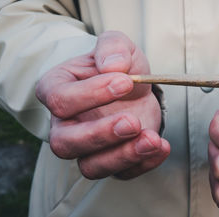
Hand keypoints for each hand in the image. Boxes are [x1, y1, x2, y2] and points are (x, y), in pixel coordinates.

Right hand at [36, 31, 169, 179]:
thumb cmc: (116, 66)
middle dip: (100, 135)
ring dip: (123, 156)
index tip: (125, 82)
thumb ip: (113, 48)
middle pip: (65, 143)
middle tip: (132, 121)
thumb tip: (113, 65)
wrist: (132, 86)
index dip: (91, 94)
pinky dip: (143, 164)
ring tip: (153, 139)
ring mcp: (86, 147)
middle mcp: (64, 124)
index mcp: (56, 90)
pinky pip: (121, 173)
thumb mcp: (116, 46)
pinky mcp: (111, 159)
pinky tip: (162, 146)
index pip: (60, 99)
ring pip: (90, 166)